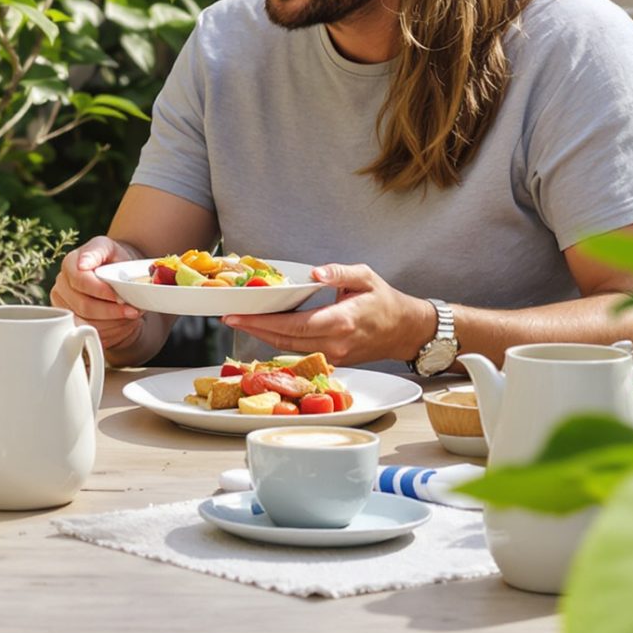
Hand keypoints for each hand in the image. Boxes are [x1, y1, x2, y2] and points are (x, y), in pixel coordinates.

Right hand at [52, 235, 145, 354]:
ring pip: (86, 323)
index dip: (101, 291)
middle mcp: (61, 287)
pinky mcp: (70, 324)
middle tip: (132, 311)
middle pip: (83, 306)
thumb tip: (83, 264)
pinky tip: (120, 323)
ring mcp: (64, 307)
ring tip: (129, 316)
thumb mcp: (109, 249)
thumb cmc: (112, 262)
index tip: (120, 297)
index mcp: (69, 265)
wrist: (115, 278)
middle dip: (111, 311)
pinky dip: (109, 332)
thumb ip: (97, 252)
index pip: (80, 281)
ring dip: (112, 323)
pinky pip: (88, 335)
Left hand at [222, 264, 430, 368]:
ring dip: (263, 336)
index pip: (293, 325)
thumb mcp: (365, 276)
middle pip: (284, 340)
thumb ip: (339, 272)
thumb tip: (314, 272)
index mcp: (341, 321)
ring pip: (289, 348)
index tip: (238, 315)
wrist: (405, 330)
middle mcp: (334, 343)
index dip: (263, 322)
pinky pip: (300, 351)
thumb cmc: (385, 301)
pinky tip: (265, 329)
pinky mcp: (333, 360)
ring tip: (241, 320)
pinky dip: (280, 341)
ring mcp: (334, 356)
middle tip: (228, 317)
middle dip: (254, 329)